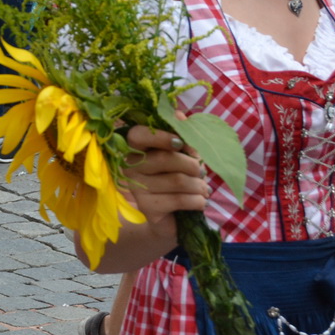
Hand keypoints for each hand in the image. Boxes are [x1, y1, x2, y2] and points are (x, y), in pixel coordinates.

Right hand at [120, 124, 210, 239]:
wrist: (170, 220)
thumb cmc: (175, 179)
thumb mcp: (180, 155)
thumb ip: (180, 135)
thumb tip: (179, 114)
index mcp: (135, 148)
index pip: (138, 135)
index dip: (160, 136)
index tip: (180, 143)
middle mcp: (131, 166)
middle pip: (165, 158)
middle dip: (192, 164)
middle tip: (202, 172)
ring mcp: (137, 188)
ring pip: (177, 180)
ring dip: (198, 185)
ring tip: (203, 188)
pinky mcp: (148, 208)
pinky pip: (180, 199)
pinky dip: (198, 200)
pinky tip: (200, 201)